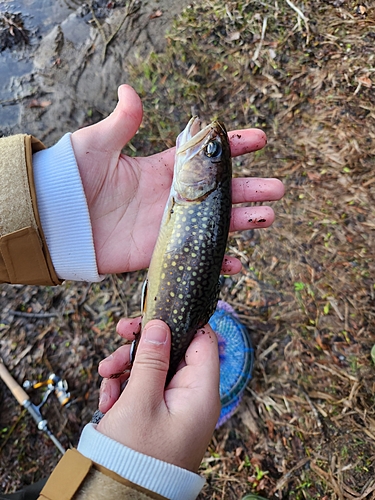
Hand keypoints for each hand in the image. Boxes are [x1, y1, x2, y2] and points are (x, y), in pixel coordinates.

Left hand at [71, 85, 283, 274]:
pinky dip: (218, 262)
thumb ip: (121, 122)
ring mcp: (171, 225)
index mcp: (162, 169)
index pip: (205, 156)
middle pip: (221, 192)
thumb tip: (130, 90)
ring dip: (244, 221)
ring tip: (269, 217)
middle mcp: (173, 197)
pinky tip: (238, 263)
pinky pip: (196, 257)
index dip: (232, 147)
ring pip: (216, 223)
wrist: (58, 220)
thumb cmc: (74, 179)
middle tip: (277, 187)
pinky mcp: (161, 250)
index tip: (259, 139)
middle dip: (251, 188)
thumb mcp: (97, 145)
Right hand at [96, 319, 220, 471]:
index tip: (151, 315)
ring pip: (155, 369)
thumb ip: (151, 359)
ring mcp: (176, 407)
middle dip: (142, 348)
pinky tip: (110, 400)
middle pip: (173, 352)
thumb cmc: (135, 456)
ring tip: (106, 381)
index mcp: (200, 392)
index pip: (202, 341)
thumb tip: (160, 325)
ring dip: (128, 369)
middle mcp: (193, 397)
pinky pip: (146, 388)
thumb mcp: (140, 401)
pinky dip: (126, 388)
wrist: (120, 497)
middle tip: (118, 340)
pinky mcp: (161, 416)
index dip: (179, 323)